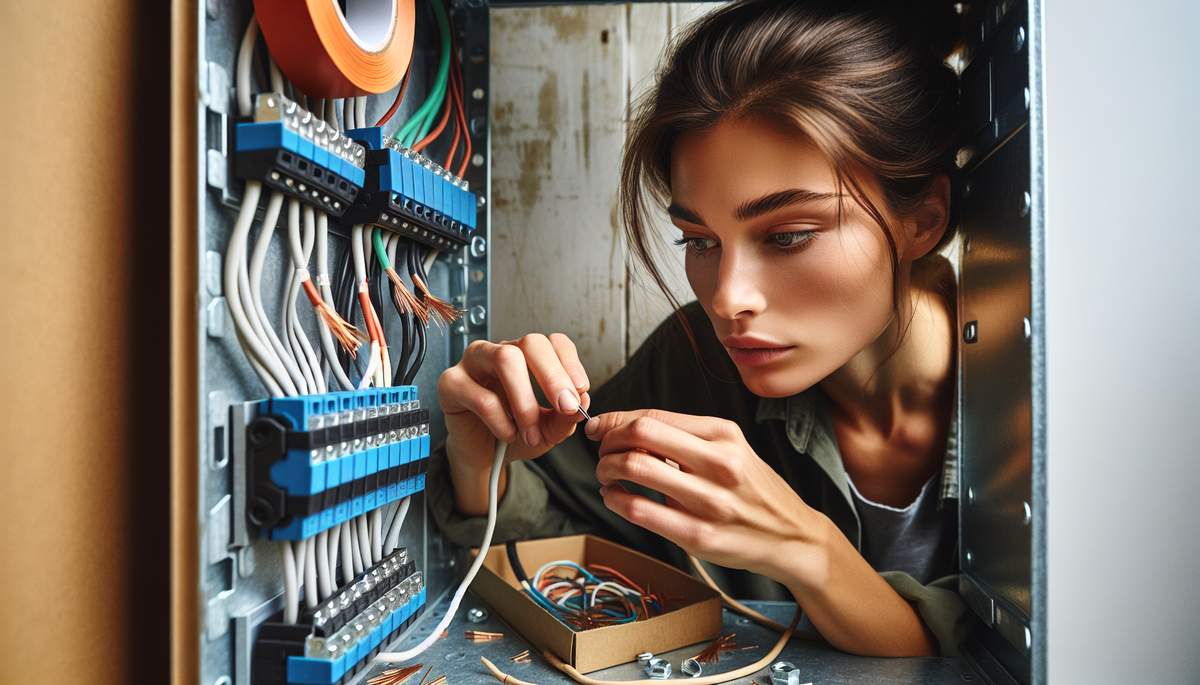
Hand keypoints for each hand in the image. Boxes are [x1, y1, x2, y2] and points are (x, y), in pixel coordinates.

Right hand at [438, 333, 590, 473]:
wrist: (483, 456)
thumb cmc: (514, 433)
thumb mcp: (549, 430)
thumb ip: (565, 416)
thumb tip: (583, 399)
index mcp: (527, 356)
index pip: (553, 342)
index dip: (570, 363)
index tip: (581, 389)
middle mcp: (502, 352)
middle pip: (531, 342)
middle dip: (553, 376)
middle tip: (566, 407)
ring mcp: (474, 362)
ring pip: (505, 358)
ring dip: (525, 400)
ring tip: (532, 431)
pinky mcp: (452, 382)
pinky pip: (481, 395)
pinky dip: (501, 421)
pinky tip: (507, 434)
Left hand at [587, 409, 834, 588]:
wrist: (792, 536)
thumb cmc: (754, 490)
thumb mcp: (732, 449)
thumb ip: (686, 438)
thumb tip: (626, 426)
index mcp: (724, 435)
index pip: (653, 417)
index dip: (615, 420)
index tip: (598, 427)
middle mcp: (719, 463)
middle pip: (640, 435)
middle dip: (608, 442)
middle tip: (602, 452)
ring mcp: (709, 501)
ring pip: (635, 468)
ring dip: (606, 469)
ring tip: (606, 475)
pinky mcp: (698, 535)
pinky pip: (640, 510)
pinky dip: (615, 499)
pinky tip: (615, 498)